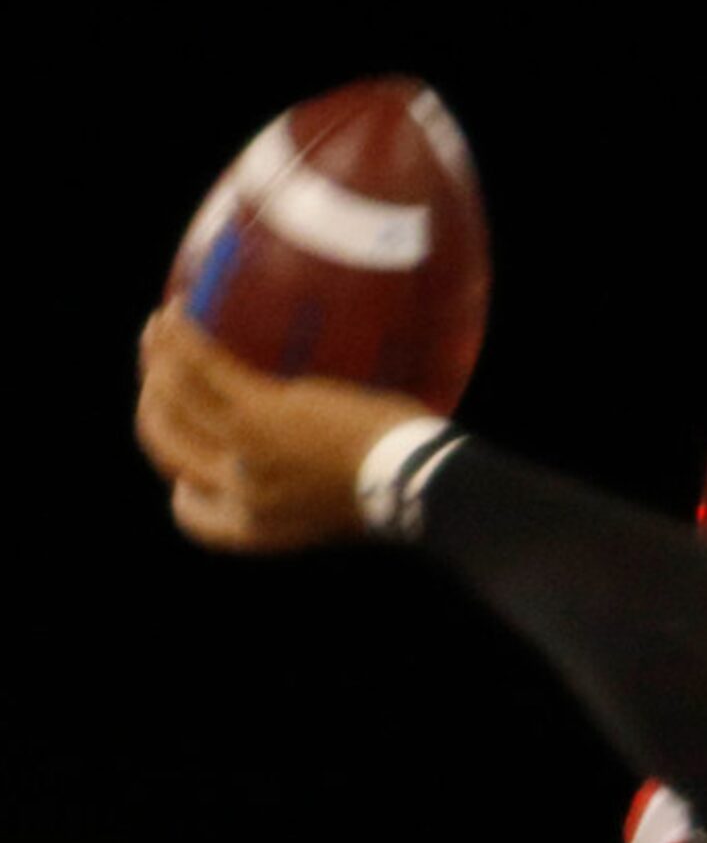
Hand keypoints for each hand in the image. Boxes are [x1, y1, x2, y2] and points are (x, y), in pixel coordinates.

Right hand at [134, 305, 431, 551]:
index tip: (184, 468)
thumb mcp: (340, 506)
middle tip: (157, 378)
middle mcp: (239, 494)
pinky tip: (174, 314)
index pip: (193, 516)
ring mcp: (244, 451)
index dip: (179, 485)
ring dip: (156, 359)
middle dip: (152, 410)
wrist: (418, 483)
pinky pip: (203, 368)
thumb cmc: (400, 490)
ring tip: (157, 330)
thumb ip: (307, 488)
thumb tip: (311, 456)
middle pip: (166, 448)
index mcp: (257, 529)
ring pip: (175, 400)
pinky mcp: (259, 413)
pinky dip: (181, 339)